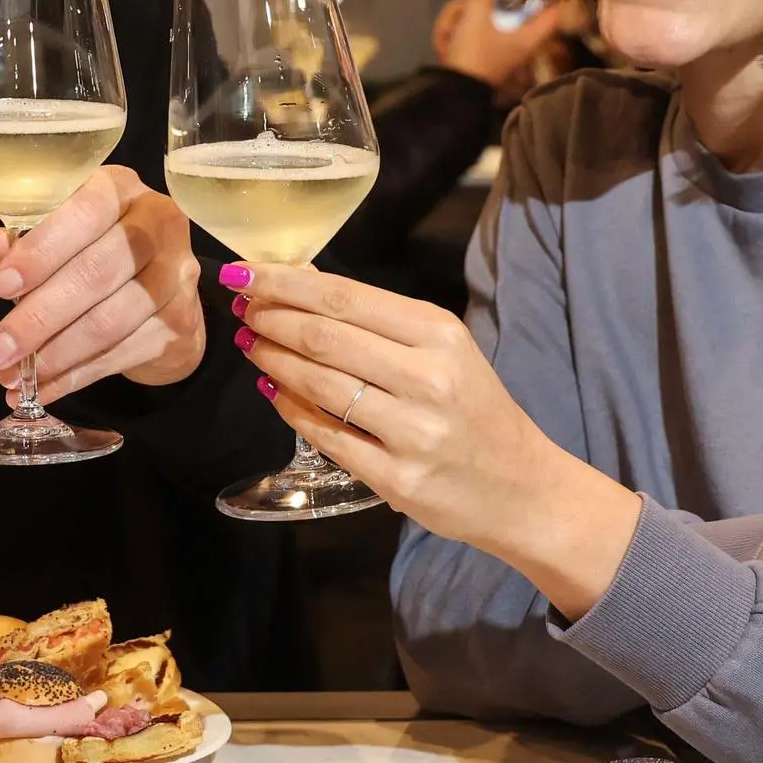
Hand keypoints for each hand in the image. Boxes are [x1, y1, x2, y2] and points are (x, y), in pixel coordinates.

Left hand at [0, 165, 205, 400]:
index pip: (86, 211)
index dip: (42, 250)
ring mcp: (176, 276)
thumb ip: (22, 241)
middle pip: (97, 272)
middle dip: (39, 316)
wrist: (163, 293)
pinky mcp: (179, 323)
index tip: (0, 286)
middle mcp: (158, 224)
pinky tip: (42, 389)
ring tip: (11, 377)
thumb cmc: (95, 251)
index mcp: (120, 190)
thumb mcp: (57, 238)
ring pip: (110, 321)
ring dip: (54, 355)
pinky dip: (75, 376)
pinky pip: (121, 354)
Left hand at [233, 262, 638, 614]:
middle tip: (240, 308)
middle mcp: (429, 379)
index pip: (344, 297)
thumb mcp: (442, 350)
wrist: (522, 488)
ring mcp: (413, 432)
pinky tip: (272, 390)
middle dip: (270, 318)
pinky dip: (290, 409)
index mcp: (440, 334)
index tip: (242, 274)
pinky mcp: (398, 478)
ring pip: (319, 385)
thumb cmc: (474, 410)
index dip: (282, 283)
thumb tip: (300, 280)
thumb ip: (376, 319)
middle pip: (325, 337)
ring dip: (272, 360)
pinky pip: (327, 436)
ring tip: (249, 342)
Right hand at [432, 0, 575, 103]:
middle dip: (469, 9)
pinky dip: (450, 36)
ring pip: (474, 18)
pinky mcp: (475, 55)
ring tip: (445, 37)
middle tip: (461, 13)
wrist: (451, 92)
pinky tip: (442, 47)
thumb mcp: (476, 17)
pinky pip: (464, 33)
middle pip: (498, 9)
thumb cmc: (474, 54)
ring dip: (453, 23)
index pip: (552, 14)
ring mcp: (493, 49)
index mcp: (527, 35)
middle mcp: (514, 42)